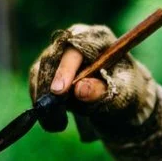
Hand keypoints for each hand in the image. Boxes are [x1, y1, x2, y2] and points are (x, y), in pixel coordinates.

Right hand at [28, 24, 156, 131]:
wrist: (120, 96)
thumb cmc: (125, 89)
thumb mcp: (122, 93)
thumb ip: (103, 91)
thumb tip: (79, 90)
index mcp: (97, 37)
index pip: (76, 47)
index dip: (65, 68)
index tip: (59, 92)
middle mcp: (75, 39)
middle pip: (52, 57)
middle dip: (50, 87)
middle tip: (55, 113)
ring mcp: (59, 51)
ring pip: (40, 69)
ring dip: (43, 97)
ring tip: (57, 122)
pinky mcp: (47, 65)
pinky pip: (36, 80)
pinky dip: (40, 100)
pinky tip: (52, 121)